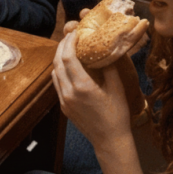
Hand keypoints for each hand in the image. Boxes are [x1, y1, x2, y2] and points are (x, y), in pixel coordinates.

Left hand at [52, 30, 133, 148]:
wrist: (109, 141)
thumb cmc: (117, 116)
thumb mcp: (117, 89)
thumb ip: (109, 69)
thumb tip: (105, 51)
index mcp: (82, 86)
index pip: (68, 58)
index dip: (69, 42)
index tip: (75, 33)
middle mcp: (69, 92)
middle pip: (57, 62)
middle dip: (61, 47)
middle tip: (69, 36)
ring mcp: (64, 100)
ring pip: (55, 73)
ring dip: (59, 58)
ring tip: (68, 48)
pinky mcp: (63, 106)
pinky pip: (57, 83)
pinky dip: (60, 71)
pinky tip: (68, 67)